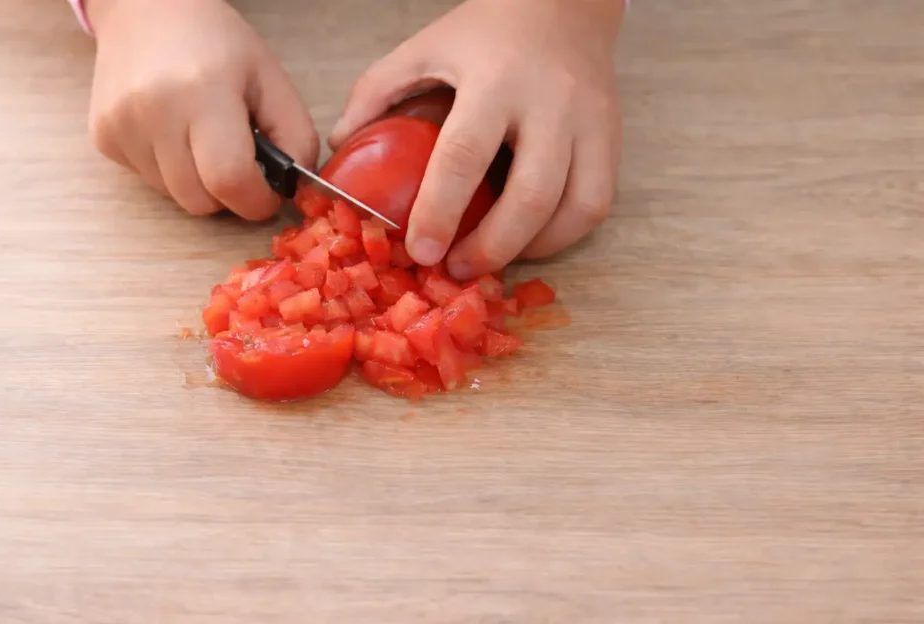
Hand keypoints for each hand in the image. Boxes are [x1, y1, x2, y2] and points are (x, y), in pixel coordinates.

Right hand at [86, 0, 318, 218]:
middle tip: (239, 162)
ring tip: (203, 139)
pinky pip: (151, 182)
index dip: (257, 199)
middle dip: (229, 194)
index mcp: (203, 92)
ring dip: (199, 183)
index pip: (230, 179)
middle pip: (200, 200)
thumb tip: (295, 189)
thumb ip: (296, 136)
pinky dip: (171, 171)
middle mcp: (153, 111)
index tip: (269, 191)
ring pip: (175, 197)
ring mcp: (121, 126)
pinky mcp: (103, 137)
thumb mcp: (271, 79)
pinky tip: (174, 133)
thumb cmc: (216, 43)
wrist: (146, 10)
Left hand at [329, 0, 623, 278]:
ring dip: (531, 249)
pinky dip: (563, 235)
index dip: (441, 211)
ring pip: (575, 208)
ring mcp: (589, 122)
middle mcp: (550, 102)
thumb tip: (340, 148)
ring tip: (492, 260)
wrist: (562, 3)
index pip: (465, 155)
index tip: (421, 250)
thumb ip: (377, 92)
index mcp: (494, 79)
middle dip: (491, 248)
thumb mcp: (423, 49)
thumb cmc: (485, 34)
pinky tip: (529, 240)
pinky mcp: (612, 139)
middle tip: (455, 269)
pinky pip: (596, 204)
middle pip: (530, 195)